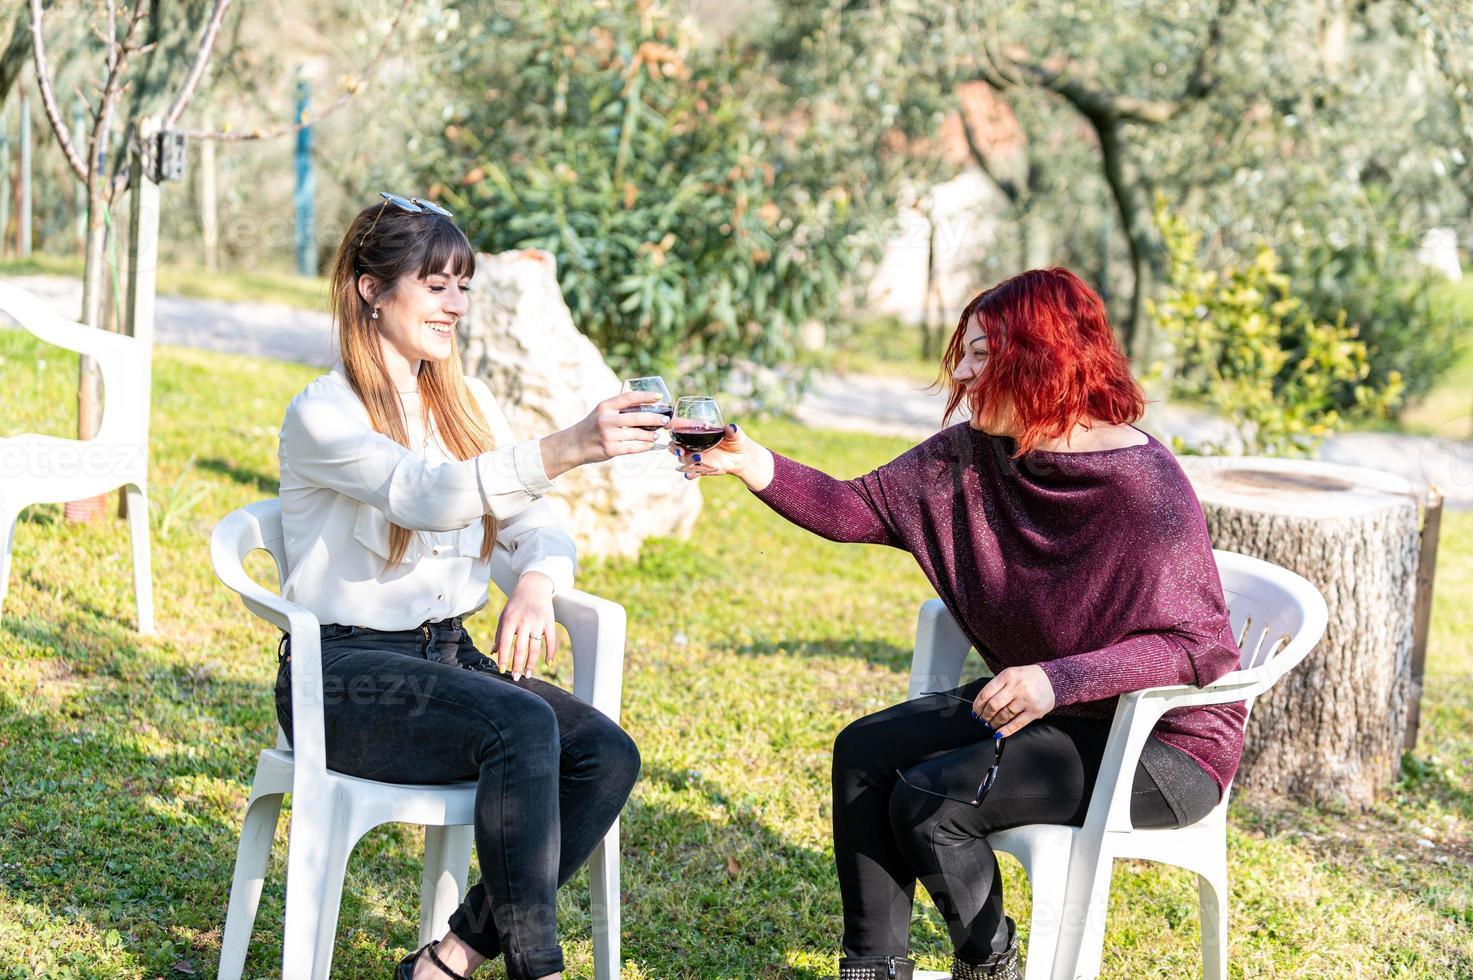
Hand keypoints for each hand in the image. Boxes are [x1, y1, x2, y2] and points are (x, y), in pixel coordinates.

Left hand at [494, 571, 558, 680]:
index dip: (504, 658)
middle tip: (516, 678)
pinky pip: (551, 641)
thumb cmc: (516, 603)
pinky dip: (550, 653)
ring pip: (535, 648)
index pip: (505, 643)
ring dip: (531, 664)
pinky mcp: (550, 622)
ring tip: (528, 674)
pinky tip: (547, 663)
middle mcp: (523, 621)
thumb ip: (499, 634)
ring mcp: (538, 622)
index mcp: (509, 620)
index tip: (502, 671)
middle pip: (520, 649)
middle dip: (517, 666)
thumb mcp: (504, 615)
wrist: (534, 585)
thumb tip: (494, 652)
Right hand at [540, 390, 668, 477]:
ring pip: (637, 434)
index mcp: (605, 406)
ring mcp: (608, 435)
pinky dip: (644, 446)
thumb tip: (647, 408)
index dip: (646, 396)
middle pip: (637, 417)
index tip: (659, 397)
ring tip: (657, 435)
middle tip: (665, 420)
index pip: (629, 397)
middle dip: (655, 419)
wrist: (574, 445)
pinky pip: (632, 448)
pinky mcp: (610, 450)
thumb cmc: (592, 427)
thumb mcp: (601, 412)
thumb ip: (619, 409)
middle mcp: (606, 419)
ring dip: (651, 435)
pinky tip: (650, 445)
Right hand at [670, 423, 774, 490]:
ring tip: (698, 458)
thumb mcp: (736, 435)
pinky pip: (691, 473)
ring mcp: (695, 458)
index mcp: (698, 432)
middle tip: (681, 450)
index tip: (669, 425)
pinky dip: (690, 474)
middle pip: (675, 446)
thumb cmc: (736, 441)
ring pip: (683, 460)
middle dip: (674, 448)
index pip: (681, 427)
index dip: (673, 425)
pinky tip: (690, 475)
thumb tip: (731, 428)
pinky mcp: (700, 469)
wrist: (741, 458)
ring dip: (687, 460)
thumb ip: (733, 431)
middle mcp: (693, 445)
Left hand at [972, 665, 1054, 736]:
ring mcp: (1026, 699)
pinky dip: (1005, 730)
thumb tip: (980, 706)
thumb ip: (997, 687)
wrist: (1051, 679)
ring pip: (1004, 716)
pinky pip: (1016, 724)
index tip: (975, 711)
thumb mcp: (1011, 675)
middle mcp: (1017, 686)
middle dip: (985, 715)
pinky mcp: (1035, 711)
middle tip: (983, 719)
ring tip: (992, 724)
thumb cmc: (1026, 678)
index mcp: (1008, 676)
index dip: (977, 705)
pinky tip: (999, 733)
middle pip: (993, 705)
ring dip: (994, 723)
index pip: (986, 693)